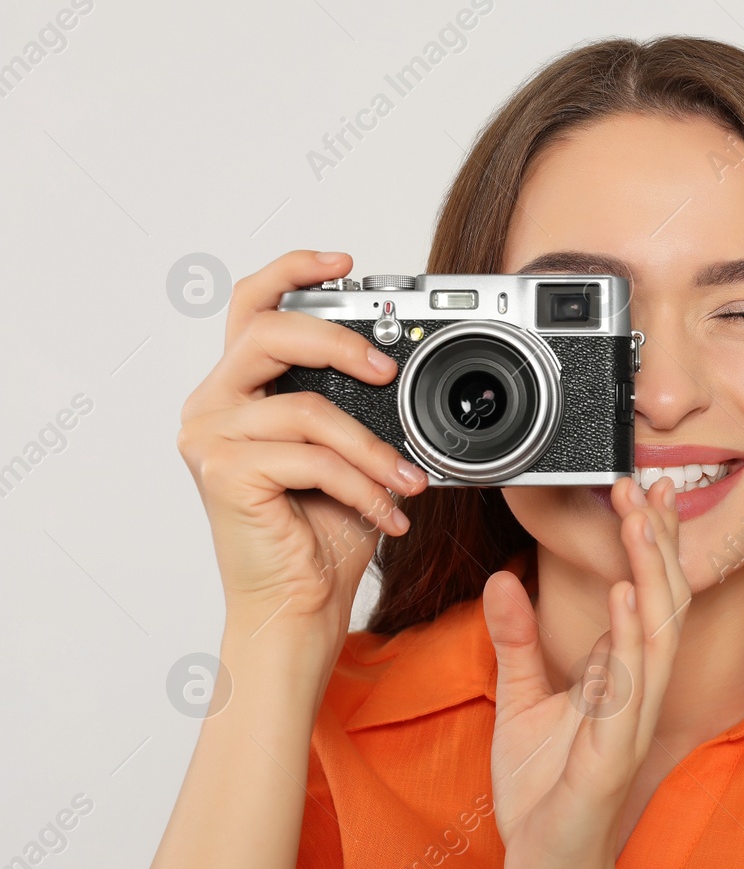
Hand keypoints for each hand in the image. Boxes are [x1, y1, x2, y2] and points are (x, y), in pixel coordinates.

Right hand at [176, 250, 428, 658]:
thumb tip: (404, 371)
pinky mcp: (223, 474)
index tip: (346, 262)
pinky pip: (312, 459)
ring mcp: (210, 437)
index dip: (294, 271)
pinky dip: (362, 486)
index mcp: (239, 389)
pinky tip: (386, 513)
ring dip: (373, 450)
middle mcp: (212, 404)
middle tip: (387, 369)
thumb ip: (356, 407)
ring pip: (308, 410)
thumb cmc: (320, 533)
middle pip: (267, 332)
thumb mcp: (349, 453)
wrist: (298, 605)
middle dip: (337, 341)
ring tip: (407, 483)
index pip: (252, 305)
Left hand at [487, 476, 688, 868]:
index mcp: (619, 677)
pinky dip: (629, 638)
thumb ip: (515, 640)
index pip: (643, 595)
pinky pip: (628, 688)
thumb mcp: (520, 701)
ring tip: (640, 520)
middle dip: (657, 541)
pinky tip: (624, 595)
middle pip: (661, 602)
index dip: (646, 543)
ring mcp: (628, 722)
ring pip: (655, 634)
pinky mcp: (609, 754)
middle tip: (649, 484)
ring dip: (650, 572)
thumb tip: (503, 578)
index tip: (640, 491)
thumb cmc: (542, 796)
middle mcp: (634, 692)